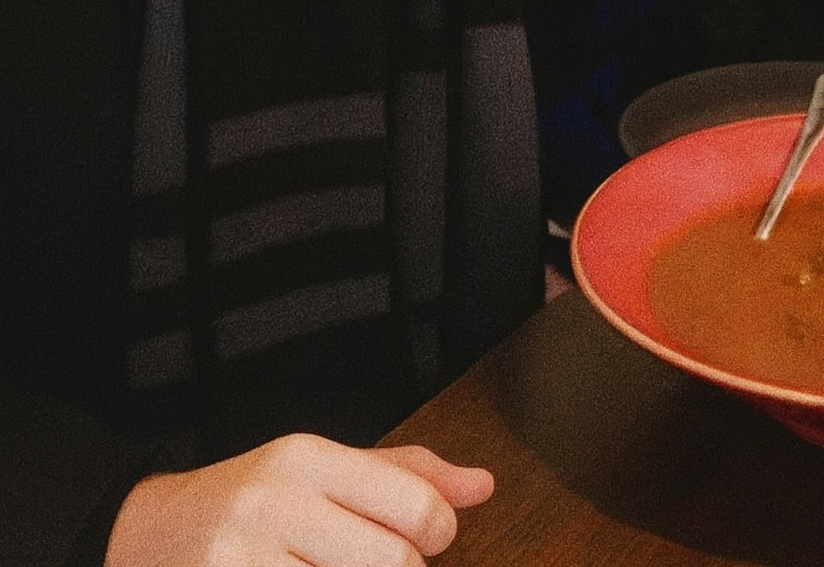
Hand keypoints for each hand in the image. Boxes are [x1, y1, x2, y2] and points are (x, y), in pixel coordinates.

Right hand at [103, 433, 494, 564]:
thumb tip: (483, 485)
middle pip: (394, 565)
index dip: (437, 537)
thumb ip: (404, 476)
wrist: (150, 536)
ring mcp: (245, 562)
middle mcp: (276, 503)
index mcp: (307, 458)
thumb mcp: (323, 471)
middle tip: (374, 563)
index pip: (416, 508)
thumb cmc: (253, 503)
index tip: (421, 542)